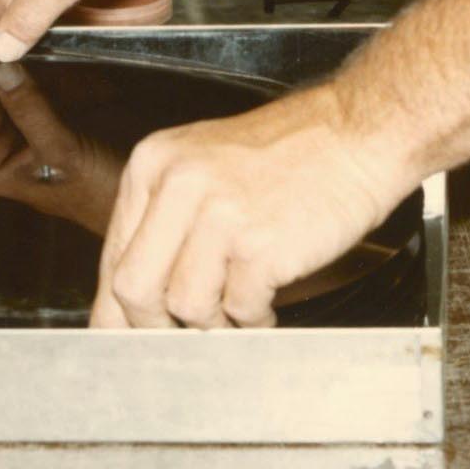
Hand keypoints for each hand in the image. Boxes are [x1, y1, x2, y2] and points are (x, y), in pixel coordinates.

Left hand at [0, 59, 124, 237]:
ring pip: (23, 81)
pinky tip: (86, 82)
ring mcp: (27, 125)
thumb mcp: (60, 151)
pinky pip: (49, 84)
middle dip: (19, 68)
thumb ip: (29, 110)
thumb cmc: (95, 191)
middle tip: (40, 47)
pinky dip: (65, 75)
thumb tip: (1, 69)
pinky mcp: (53, 114)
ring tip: (71, 71)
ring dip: (45, 69)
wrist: (134, 199)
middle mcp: (2, 142)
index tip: (8, 47)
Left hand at [91, 84, 414, 329]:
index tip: (128, 333)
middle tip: (182, 337)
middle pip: (133, 289)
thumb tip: (130, 299)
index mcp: (154, 164)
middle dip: (153, 328)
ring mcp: (219, 213)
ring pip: (185, 306)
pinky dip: (255, 319)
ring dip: (215, 323)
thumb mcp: (205, 167)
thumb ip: (164, 224)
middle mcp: (179, 184)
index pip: (112, 256)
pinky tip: (268, 301)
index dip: (117, 308)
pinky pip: (240, 310)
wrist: (358, 131)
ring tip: (239, 306)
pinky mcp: (260, 244)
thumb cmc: (290, 153)